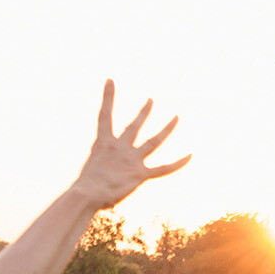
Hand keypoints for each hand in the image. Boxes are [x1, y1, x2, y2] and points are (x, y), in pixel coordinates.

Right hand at [73, 81, 190, 209]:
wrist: (88, 193)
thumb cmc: (83, 188)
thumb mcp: (89, 170)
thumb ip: (100, 167)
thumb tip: (101, 175)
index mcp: (103, 142)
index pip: (105, 115)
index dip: (108, 96)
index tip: (110, 80)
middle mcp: (119, 147)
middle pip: (134, 126)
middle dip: (144, 112)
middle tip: (151, 100)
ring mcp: (131, 160)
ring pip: (154, 141)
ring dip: (167, 129)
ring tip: (177, 117)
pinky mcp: (140, 174)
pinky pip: (164, 168)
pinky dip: (178, 163)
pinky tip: (190, 155)